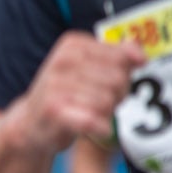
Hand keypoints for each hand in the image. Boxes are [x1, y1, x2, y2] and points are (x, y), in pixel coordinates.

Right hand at [4, 34, 147, 156]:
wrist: (30, 123)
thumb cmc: (67, 93)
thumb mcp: (90, 66)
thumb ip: (120, 55)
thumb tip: (142, 58)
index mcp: (72, 43)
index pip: (121, 59)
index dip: (123, 75)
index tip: (104, 83)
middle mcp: (62, 60)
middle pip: (118, 80)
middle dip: (117, 96)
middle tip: (98, 103)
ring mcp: (55, 85)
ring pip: (108, 102)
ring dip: (106, 114)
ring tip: (89, 114)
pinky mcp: (53, 111)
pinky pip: (95, 120)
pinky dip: (101, 129)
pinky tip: (93, 128)